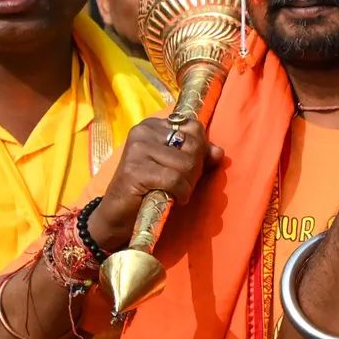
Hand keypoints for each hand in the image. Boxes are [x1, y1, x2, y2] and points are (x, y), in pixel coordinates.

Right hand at [87, 117, 218, 249]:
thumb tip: (219, 152)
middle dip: (195, 169)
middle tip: (183, 183)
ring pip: (186, 163)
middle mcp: (143, 132)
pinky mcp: (136, 170)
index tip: (189, 167)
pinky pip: (175, 179)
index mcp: (153, 125)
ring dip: (188, 184)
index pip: (194, 128)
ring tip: (176, 191)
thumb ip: (199, 156)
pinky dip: (180, 192)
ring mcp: (137, 150)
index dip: (199, 150)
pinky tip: (174, 198)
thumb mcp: (177, 166)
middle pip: (192, 144)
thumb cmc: (151, 187)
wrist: (120, 214)